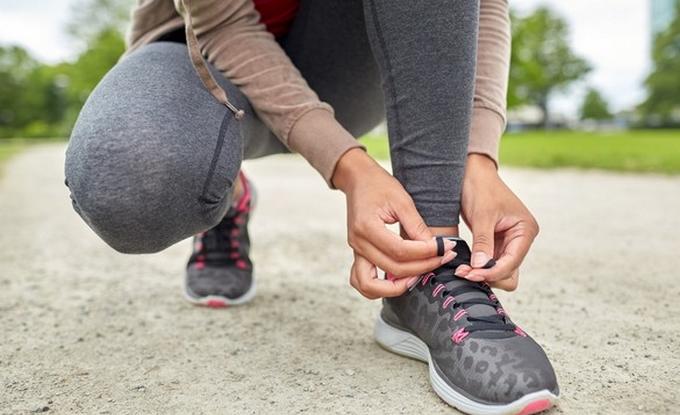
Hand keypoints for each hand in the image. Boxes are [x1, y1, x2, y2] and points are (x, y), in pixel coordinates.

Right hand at [333, 148, 455, 298]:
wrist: (358, 179)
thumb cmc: (379, 185)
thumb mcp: (402, 199)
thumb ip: (416, 226)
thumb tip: (434, 247)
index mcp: (367, 227)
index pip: (400, 251)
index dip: (426, 253)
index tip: (445, 247)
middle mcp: (358, 243)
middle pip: (392, 268)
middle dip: (422, 267)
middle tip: (442, 258)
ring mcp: (355, 251)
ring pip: (371, 285)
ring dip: (396, 287)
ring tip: (419, 277)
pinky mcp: (358, 254)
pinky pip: (362, 281)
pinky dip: (379, 288)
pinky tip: (400, 280)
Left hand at [456, 154, 539, 290]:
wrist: (472, 174)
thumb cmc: (480, 188)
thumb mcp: (482, 215)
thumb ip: (483, 242)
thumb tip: (480, 267)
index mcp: (526, 230)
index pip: (512, 262)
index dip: (491, 271)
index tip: (470, 274)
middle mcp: (521, 238)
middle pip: (509, 272)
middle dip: (489, 275)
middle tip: (464, 273)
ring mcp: (510, 242)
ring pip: (500, 270)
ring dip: (482, 273)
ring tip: (462, 269)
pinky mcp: (497, 243)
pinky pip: (491, 263)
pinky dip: (479, 266)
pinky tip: (464, 265)